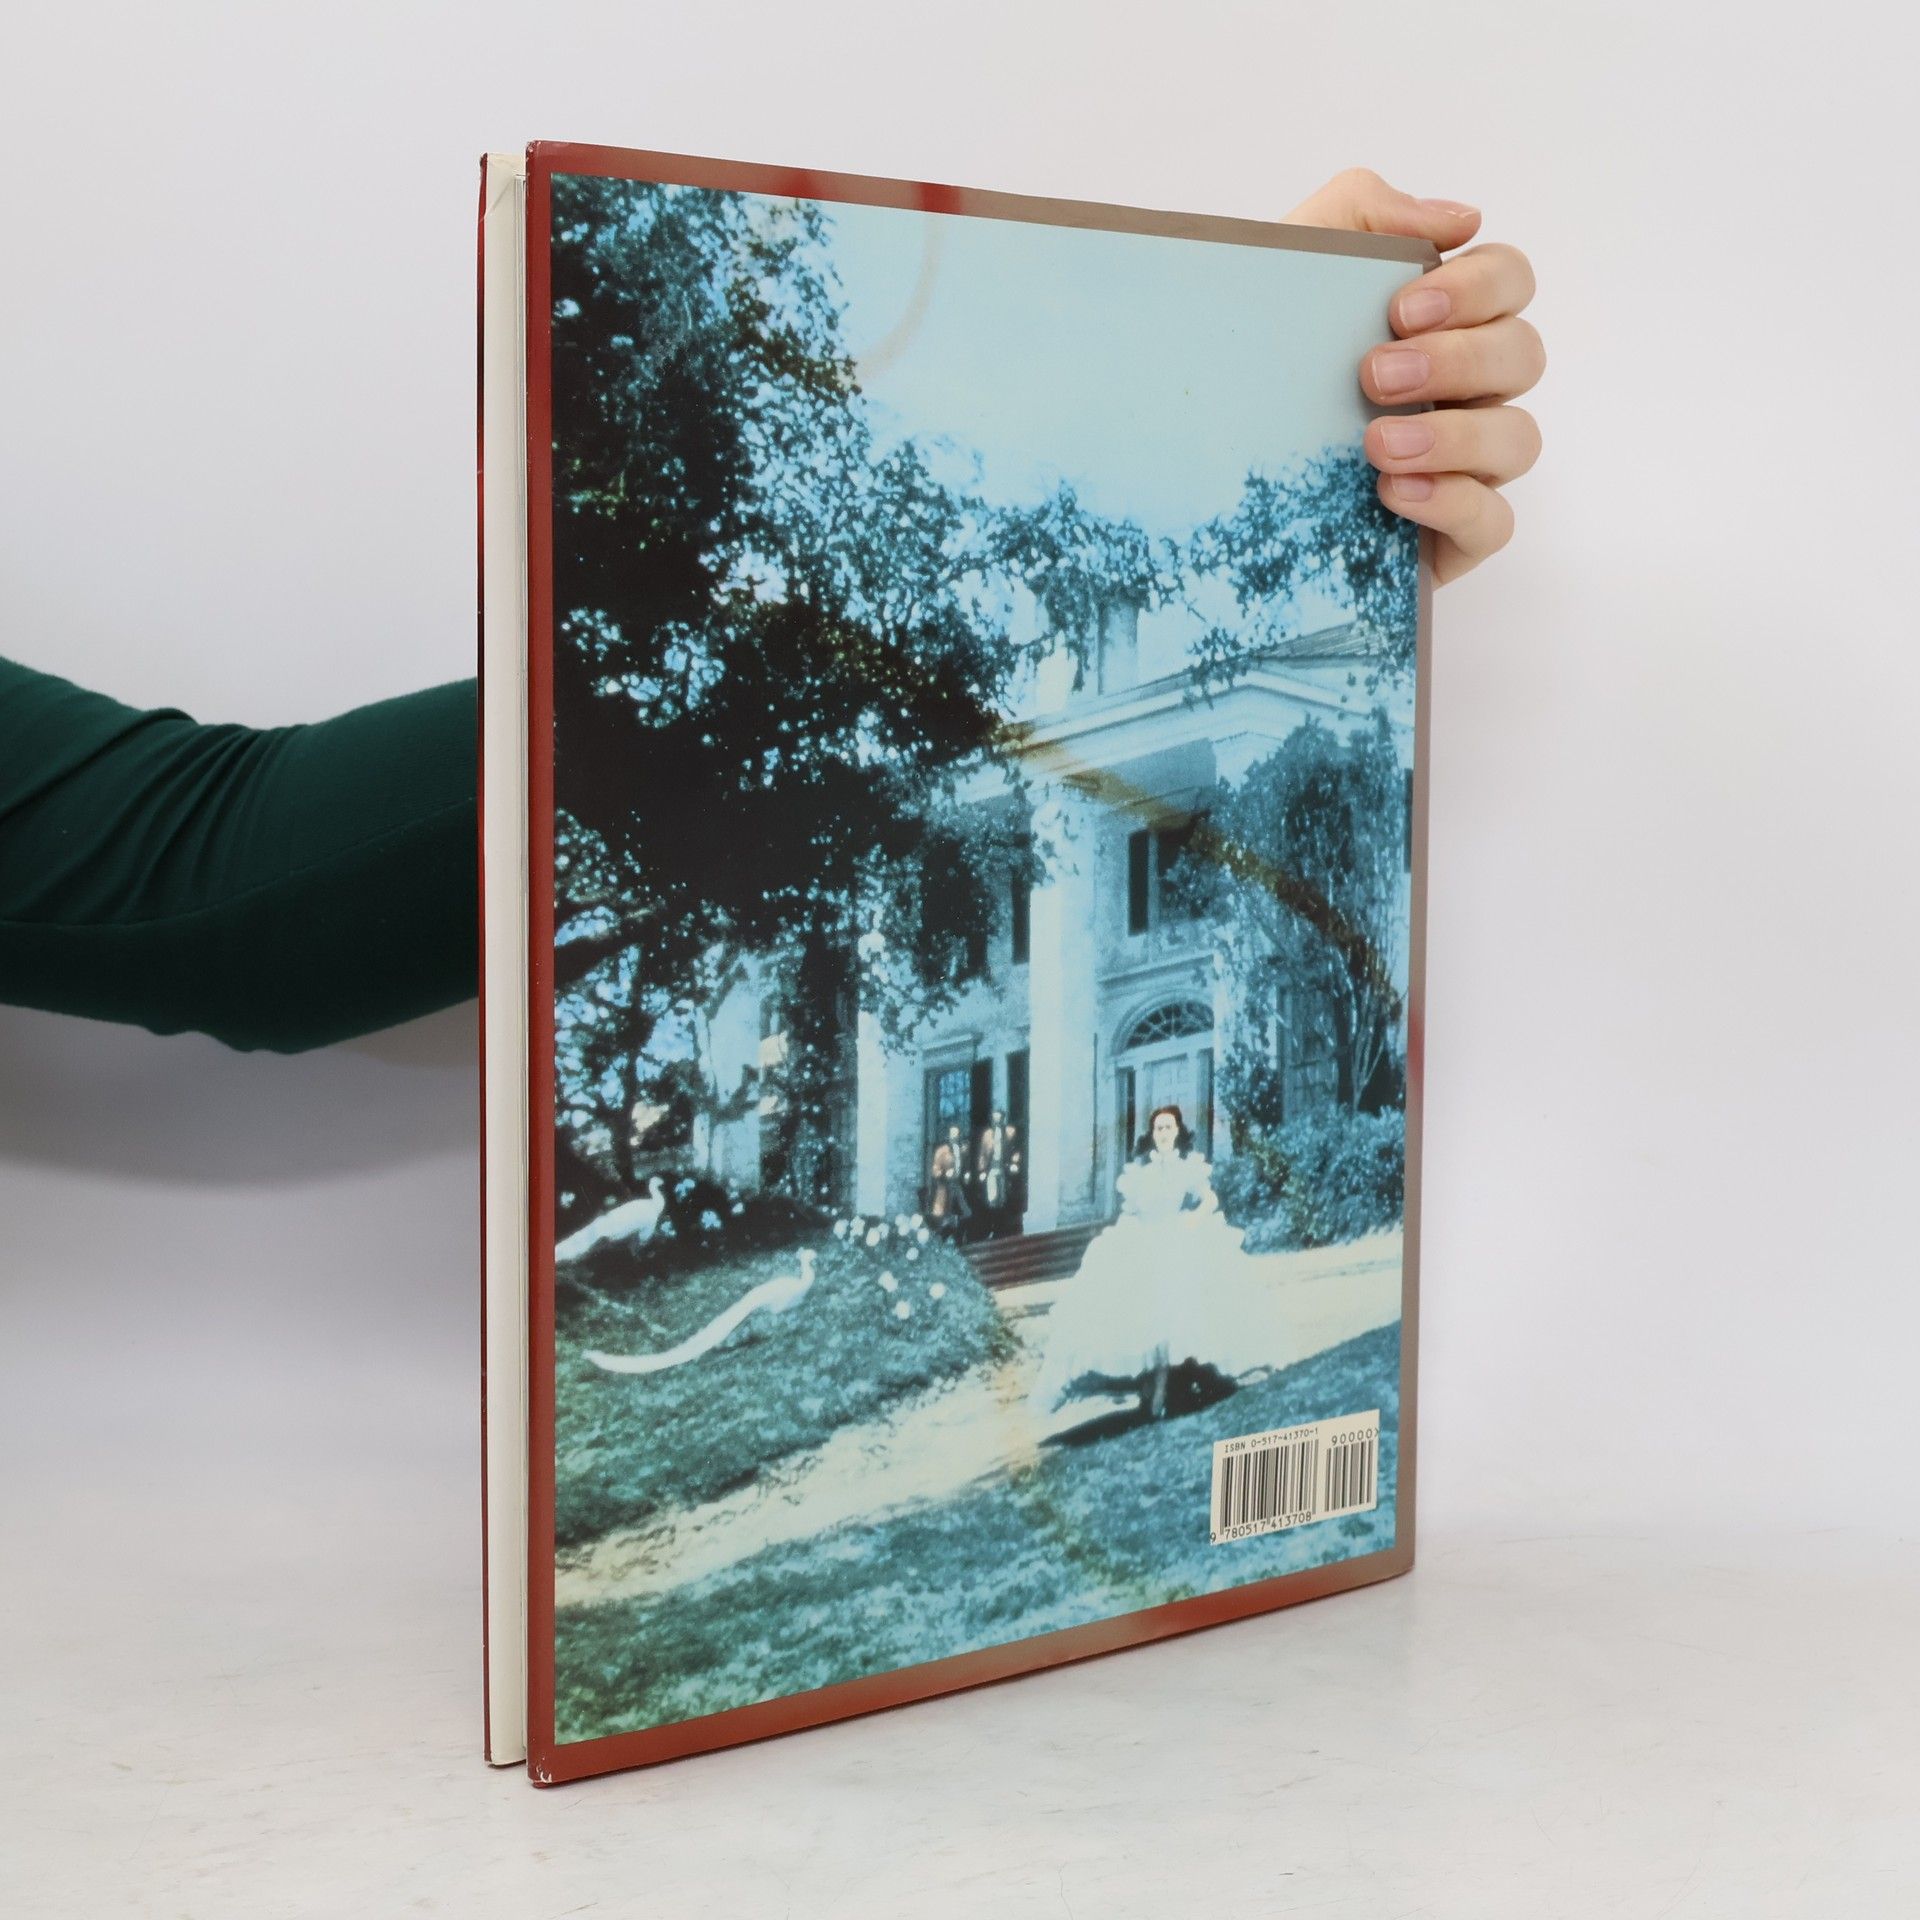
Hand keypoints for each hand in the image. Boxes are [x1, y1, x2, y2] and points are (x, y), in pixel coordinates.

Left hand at [1284, 168, 1543, 585]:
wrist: (1196, 471)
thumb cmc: (1252, 365)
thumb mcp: (1285, 270)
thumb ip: (1360, 213)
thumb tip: (1461, 218)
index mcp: (1442, 322)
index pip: (1509, 281)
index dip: (1477, 287)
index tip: (1400, 308)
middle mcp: (1466, 390)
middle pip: (1522, 355)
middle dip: (1457, 360)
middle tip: (1373, 376)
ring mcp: (1466, 464)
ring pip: (1517, 439)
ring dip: (1455, 435)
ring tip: (1375, 444)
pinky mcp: (1450, 535)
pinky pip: (1492, 520)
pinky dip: (1451, 502)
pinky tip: (1392, 493)